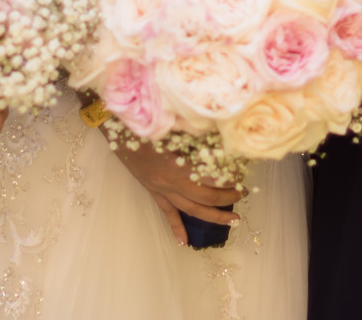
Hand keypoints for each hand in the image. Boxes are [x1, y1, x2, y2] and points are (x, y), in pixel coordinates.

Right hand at [108, 136, 241, 244]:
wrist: (117, 124)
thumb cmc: (147, 120)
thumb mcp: (175, 126)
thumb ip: (197, 135)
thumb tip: (221, 140)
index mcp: (178, 165)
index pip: (212, 180)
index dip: (230, 181)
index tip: (243, 176)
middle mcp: (170, 182)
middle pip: (205, 199)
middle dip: (227, 199)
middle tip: (244, 194)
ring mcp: (161, 189)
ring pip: (191, 209)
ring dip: (213, 216)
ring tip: (232, 220)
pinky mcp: (152, 190)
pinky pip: (167, 212)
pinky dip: (176, 227)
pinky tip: (185, 242)